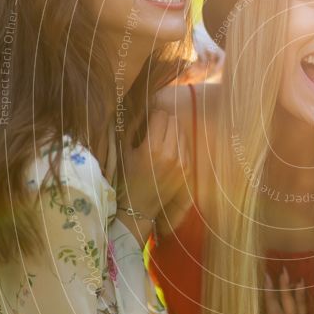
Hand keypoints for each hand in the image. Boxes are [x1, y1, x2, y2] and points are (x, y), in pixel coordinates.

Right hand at [118, 110, 190, 244]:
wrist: (139, 206)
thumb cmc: (127, 176)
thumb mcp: (125, 150)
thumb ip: (134, 128)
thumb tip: (142, 108)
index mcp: (152, 148)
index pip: (160, 115)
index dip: (152, 115)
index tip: (148, 120)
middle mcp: (170, 154)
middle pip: (173, 120)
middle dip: (163, 121)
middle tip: (155, 128)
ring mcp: (182, 162)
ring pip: (182, 131)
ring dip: (172, 131)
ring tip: (162, 139)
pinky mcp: (189, 169)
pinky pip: (187, 145)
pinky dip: (179, 143)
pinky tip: (169, 150)